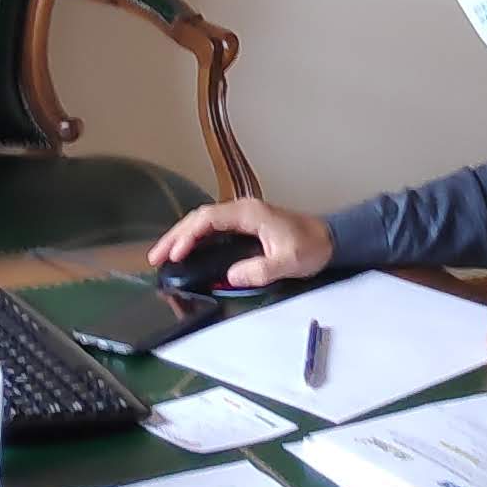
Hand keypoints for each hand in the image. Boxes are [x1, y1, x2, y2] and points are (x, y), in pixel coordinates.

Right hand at [147, 197, 332, 289]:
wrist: (330, 240)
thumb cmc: (311, 247)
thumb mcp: (288, 262)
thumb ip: (260, 270)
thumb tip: (231, 276)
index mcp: (249, 213)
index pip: (209, 219)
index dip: (188, 235)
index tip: (176, 253)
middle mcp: (242, 210)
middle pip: (199, 218)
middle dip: (176, 236)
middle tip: (156, 256)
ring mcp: (243, 217)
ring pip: (203, 222)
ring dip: (183, 236)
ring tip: (163, 254)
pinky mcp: (245, 226)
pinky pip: (213, 229)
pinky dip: (195, 239)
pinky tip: (186, 251)